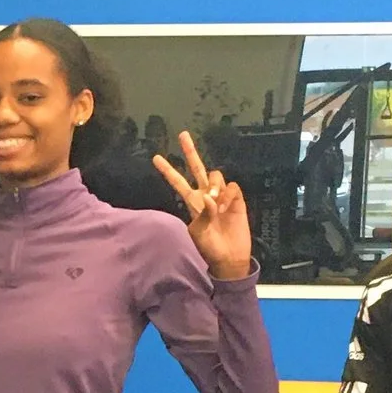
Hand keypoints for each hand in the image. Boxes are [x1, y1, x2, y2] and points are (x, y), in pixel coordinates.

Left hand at [154, 133, 251, 279]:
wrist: (229, 257)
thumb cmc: (209, 247)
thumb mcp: (199, 233)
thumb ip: (203, 214)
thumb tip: (211, 197)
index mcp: (192, 202)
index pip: (177, 182)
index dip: (168, 170)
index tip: (155, 157)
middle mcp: (206, 195)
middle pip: (197, 168)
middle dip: (190, 151)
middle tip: (183, 134)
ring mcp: (221, 196)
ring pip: (216, 175)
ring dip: (215, 185)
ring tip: (217, 204)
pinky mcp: (236, 200)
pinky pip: (232, 187)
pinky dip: (228, 195)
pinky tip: (227, 208)